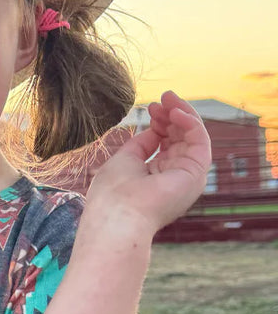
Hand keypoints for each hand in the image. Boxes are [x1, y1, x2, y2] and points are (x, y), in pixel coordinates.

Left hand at [86, 91, 211, 235]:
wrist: (117, 216)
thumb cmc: (113, 193)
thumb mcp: (125, 160)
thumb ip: (142, 144)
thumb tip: (153, 129)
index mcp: (155, 177)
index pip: (166, 144)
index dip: (161, 123)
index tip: (151, 108)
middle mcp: (174, 178)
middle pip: (180, 138)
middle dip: (172, 115)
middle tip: (162, 98)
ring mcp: (187, 176)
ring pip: (192, 136)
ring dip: (182, 113)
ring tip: (168, 99)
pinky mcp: (196, 173)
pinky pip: (200, 140)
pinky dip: (190, 122)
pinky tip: (176, 111)